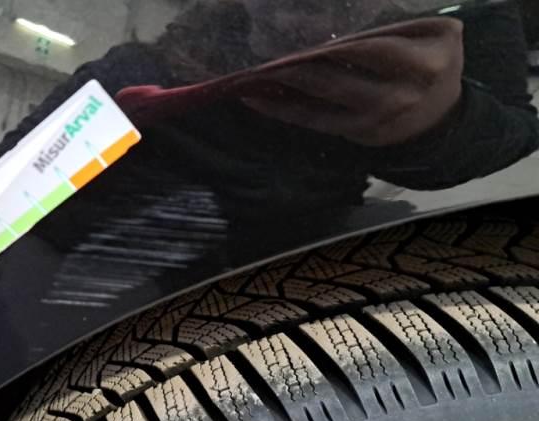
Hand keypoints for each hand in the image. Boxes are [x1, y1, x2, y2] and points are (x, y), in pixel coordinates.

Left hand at [244, 18, 464, 146]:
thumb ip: (394, 25)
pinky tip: (258, 100)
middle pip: (338, 78)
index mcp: (424, 61)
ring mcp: (376, 118)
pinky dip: (284, 111)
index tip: (296, 40)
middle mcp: (399, 94)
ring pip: (321, 103)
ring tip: (249, 79)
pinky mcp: (357, 133)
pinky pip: (315, 121)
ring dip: (281, 90)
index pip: (368, 50)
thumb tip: (330, 14)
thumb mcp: (433, 33)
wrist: (443, 119)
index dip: (330, 47)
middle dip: (295, 68)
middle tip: (260, 60)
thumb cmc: (432, 61)